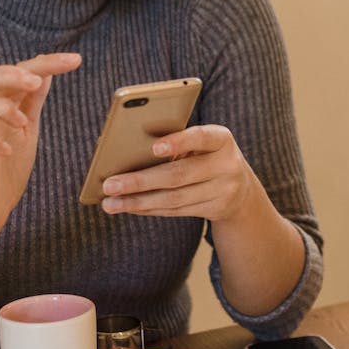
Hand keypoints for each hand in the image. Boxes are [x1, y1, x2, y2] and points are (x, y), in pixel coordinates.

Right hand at [0, 53, 81, 243]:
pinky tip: (8, 150)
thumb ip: (32, 100)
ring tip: (22, 122)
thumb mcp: (27, 128)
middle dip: (5, 75)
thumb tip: (45, 71)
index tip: (75, 60)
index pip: (13, 73)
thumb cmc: (7, 166)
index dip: (43, 63)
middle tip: (35, 82)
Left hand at [97, 123, 260, 223]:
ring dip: (138, 202)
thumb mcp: (201, 143)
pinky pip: (176, 211)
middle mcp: (227, 165)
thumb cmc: (206, 154)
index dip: (179, 141)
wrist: (240, 186)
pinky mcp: (215, 210)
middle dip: (140, 181)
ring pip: (174, 199)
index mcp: (221, 139)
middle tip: (109, 185)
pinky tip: (129, 207)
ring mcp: (223, 191)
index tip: (154, 147)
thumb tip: (128, 153)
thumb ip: (177, 141)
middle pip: (179, 175)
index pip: (200, 137)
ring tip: (110, 203)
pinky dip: (149, 209)